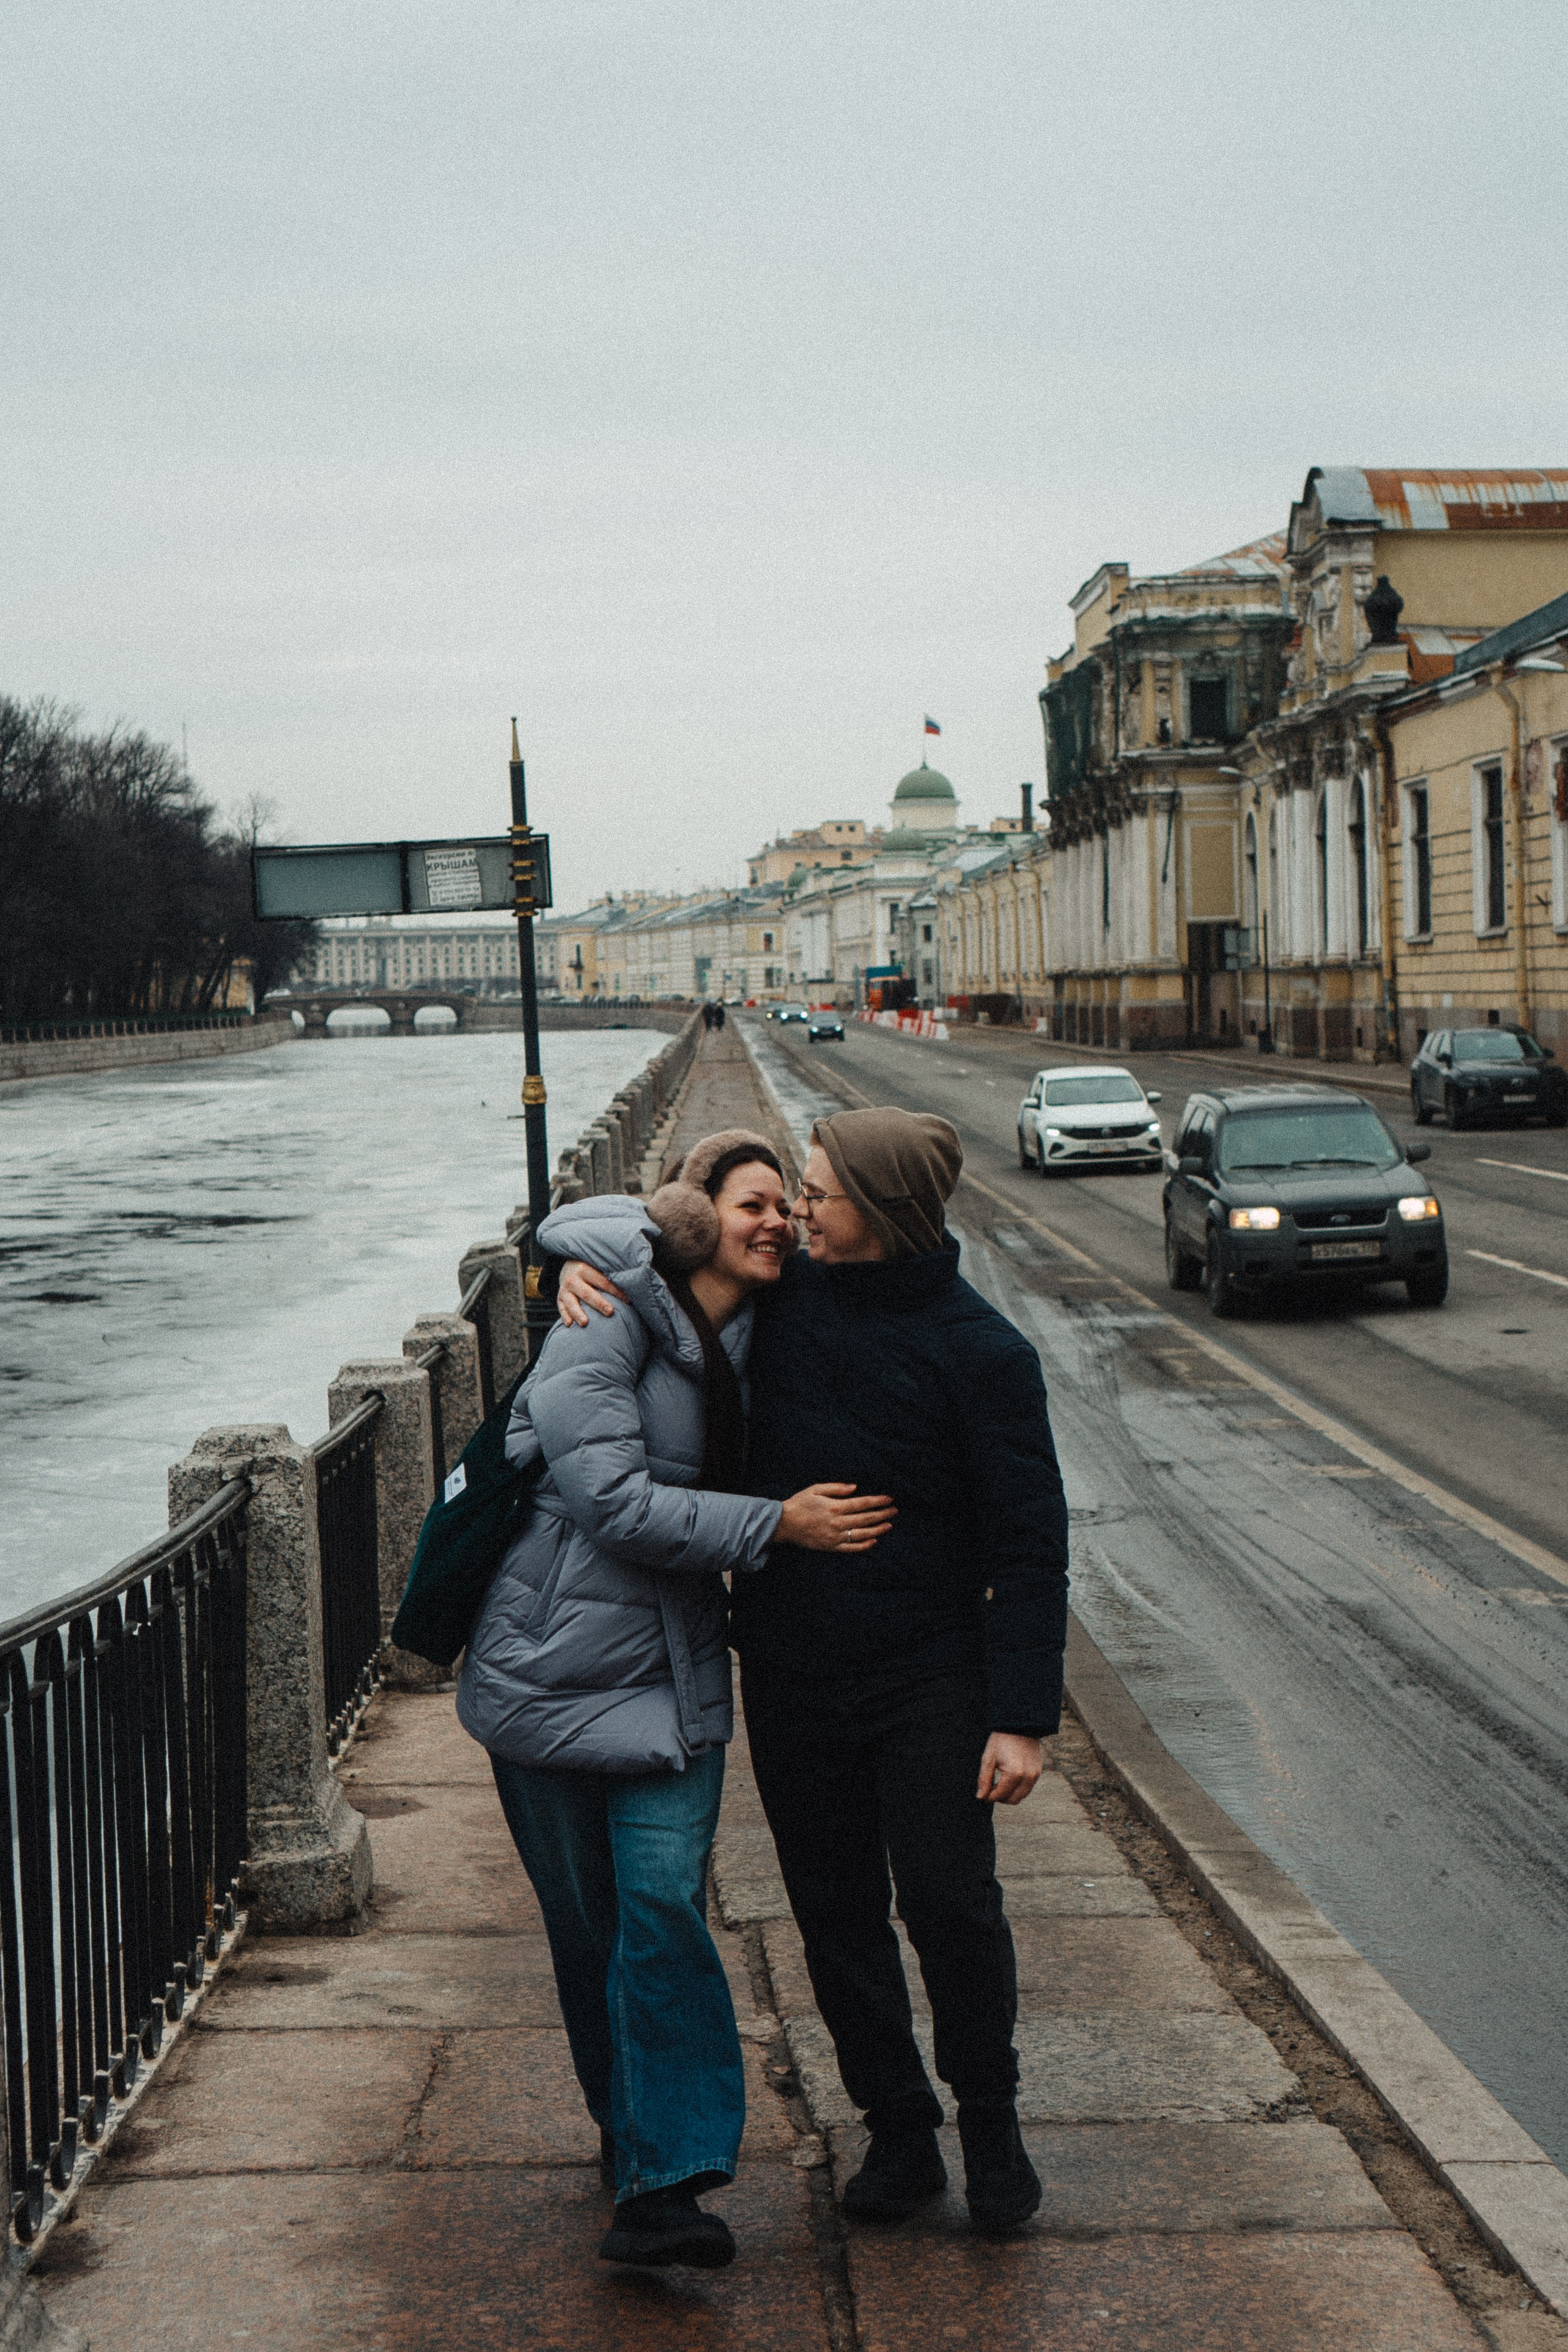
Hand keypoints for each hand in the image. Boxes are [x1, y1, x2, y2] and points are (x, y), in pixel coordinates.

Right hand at [557, 1259, 628, 1327]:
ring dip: (578, 1313)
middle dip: (599, 1303)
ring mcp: (564, 1289)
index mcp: (585, 1268)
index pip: (603, 1282)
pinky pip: (561, 1307)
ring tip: (585, 1323)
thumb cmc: (591, 1267)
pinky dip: (565, 1316)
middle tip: (610, 1312)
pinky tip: (569, 1325)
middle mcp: (573, 1278)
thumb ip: (610, 1273)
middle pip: (587, 1293)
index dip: (616, 1291)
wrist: (569, 1265)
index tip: (629, 1300)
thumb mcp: (598, 1265)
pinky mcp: (559, 1297)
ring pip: (570, 1302)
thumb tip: (634, 1284)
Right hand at [775, 1483, 896, 1552]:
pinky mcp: (831, 1547)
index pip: (862, 1504)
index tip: (889, 1499)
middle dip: (882, 1514)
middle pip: (866, 1518)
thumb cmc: (799, 1503)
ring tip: (889, 1525)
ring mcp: (835, 1536)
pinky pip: (851, 1547)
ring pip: (862, 1534)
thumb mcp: (815, 1489)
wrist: (783, 1524)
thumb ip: (836, 1488)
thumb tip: (854, 1488)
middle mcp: (837, 1522)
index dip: (878, 1501)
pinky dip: (864, 1545)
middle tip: (894, 1511)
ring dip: (878, 1529)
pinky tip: (873, 1541)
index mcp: (835, 1507)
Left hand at [976, 1734, 1042, 1805]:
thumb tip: (980, 1797)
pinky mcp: (1038, 1772)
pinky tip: (1009, 1779)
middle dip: (1000, 1798)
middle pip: (1012, 1800)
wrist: (1019, 1725)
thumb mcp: (988, 1759)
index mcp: (1014, 1774)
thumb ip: (984, 1779)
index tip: (982, 1794)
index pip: (1000, 1795)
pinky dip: (1018, 1789)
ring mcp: (1035, 1775)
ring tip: (999, 1783)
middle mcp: (1027, 1777)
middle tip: (990, 1789)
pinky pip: (1027, 1788)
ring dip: (1009, 1795)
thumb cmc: (1001, 1740)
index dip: (988, 1797)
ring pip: (1021, 1796)